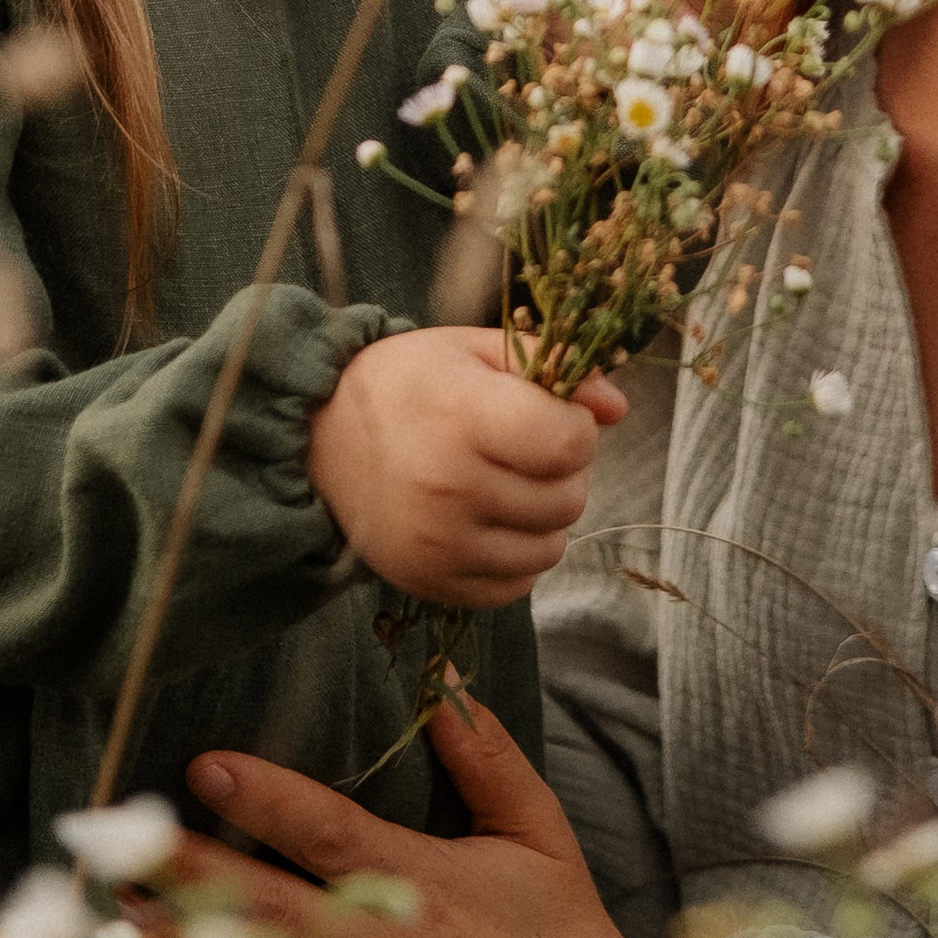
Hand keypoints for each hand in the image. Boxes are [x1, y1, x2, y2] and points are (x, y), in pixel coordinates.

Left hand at [171, 692, 683, 937]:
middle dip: (184, 874)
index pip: (325, 833)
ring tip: (123, 925)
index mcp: (423, 887)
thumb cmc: (563, 937)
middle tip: (117, 848)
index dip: (261, 797)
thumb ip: (486, 757)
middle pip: (263, 909)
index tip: (203, 766)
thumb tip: (442, 683)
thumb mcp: (537, 833)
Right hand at [307, 330, 625, 605]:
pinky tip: (490, 522)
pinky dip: (518, 557)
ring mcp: (438, 544)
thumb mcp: (473, 350)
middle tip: (526, 449)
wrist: (320, 439)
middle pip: (567, 498)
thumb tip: (617, 408)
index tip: (549, 414)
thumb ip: (552, 366)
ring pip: (550, 548)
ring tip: (510, 485)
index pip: (569, 443)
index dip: (575, 427)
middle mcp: (449, 486)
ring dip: (546, 518)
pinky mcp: (431, 583)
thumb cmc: (408, 384)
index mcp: (462, 416)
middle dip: (564, 472)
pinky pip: (516, 587)